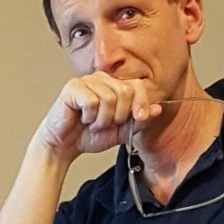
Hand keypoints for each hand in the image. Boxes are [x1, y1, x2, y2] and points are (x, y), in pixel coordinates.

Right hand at [34, 71, 161, 161]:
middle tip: (107, 124)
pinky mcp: (73, 87)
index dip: (141, 103)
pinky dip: (89, 117)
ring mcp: (87, 81)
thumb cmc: (91, 134)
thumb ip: (140, 120)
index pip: (137, 85)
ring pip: (109, 98)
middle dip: (119, 116)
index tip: (139, 118)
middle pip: (125, 91)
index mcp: (116, 86)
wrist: (66, 145)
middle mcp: (103, 79)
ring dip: (102, 119)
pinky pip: (91, 102)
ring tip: (93, 122)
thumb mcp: (123, 131)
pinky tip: (83, 118)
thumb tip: (157, 109)